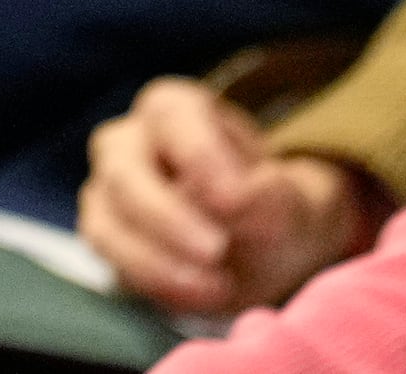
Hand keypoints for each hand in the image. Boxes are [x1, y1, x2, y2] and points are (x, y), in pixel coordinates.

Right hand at [76, 80, 383, 317]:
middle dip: (167, 216)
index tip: (233, 198)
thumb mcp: (298, 200)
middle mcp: (131, 142)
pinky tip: (201, 295)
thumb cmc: (276, 209)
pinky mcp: (109, 238)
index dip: (198, 154)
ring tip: (216, 286)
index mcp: (177, 110)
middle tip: (216, 250)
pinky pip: (112, 260)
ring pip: (107, 220)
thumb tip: (238, 199)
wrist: (266, 251)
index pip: (170, 116)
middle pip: (124, 170)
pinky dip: (153, 281)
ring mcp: (110, 191)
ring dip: (157, 259)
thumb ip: (274, 196)